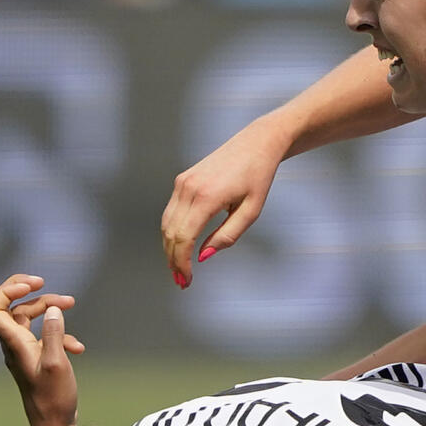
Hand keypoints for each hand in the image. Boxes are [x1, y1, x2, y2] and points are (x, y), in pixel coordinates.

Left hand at [0, 273, 82, 425]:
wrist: (54, 424)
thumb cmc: (53, 398)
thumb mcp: (57, 363)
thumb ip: (54, 333)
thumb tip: (53, 309)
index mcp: (14, 344)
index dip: (8, 290)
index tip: (33, 285)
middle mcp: (14, 345)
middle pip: (15, 309)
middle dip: (38, 297)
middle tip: (64, 297)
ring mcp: (24, 351)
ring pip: (30, 319)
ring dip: (50, 310)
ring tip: (73, 307)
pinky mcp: (35, 358)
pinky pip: (43, 336)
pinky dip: (60, 334)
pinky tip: (77, 346)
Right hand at [161, 117, 289, 287]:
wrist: (256, 144)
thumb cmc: (258, 176)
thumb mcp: (251, 210)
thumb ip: (228, 235)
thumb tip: (203, 256)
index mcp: (206, 197)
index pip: (184, 238)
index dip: (182, 263)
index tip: (187, 279)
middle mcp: (188, 188)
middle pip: (170, 233)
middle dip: (173, 260)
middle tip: (182, 281)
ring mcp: (182, 182)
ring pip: (167, 223)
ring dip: (170, 248)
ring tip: (179, 269)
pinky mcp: (182, 179)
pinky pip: (171, 211)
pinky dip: (172, 231)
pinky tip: (180, 245)